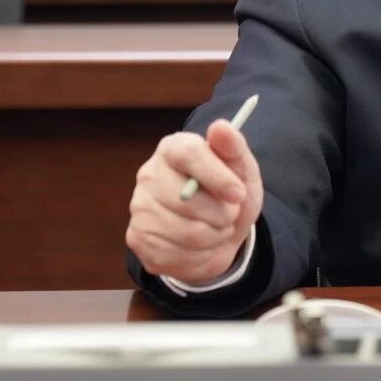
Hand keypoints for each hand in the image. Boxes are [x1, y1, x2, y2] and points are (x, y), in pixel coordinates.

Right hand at [126, 119, 264, 282]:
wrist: (221, 232)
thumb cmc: (230, 195)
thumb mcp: (242, 170)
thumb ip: (234, 148)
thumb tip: (220, 126)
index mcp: (174, 149)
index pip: (188, 153)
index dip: (216, 176)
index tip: (239, 193)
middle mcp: (149, 175)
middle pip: (186, 199)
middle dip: (222, 213)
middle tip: (230, 213)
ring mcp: (140, 208)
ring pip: (186, 232)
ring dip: (215, 235)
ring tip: (217, 228)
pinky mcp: (137, 238)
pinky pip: (176, 254)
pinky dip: (200, 254)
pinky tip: (200, 244)